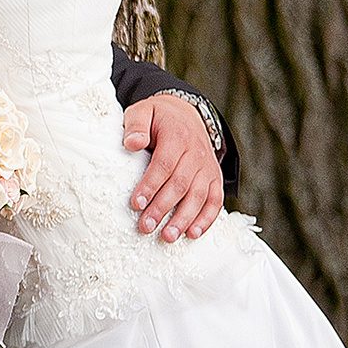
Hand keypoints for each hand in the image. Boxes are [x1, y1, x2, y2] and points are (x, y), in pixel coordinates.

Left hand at [122, 92, 223, 240]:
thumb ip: (135, 125)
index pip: (164, 164)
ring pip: (199, 195)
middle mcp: (196, 153)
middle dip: (163, 208)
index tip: (136, 204)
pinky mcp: (215, 177)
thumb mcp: (143, 111)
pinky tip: (193, 234)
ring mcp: (208, 166)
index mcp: (177, 136)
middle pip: (180, 184)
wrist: (187, 113)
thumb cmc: (158, 117)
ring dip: (184, 218)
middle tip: (146, 226)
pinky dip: (207, 218)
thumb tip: (132, 144)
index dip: (150, 185)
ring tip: (168, 236)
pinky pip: (215, 200)